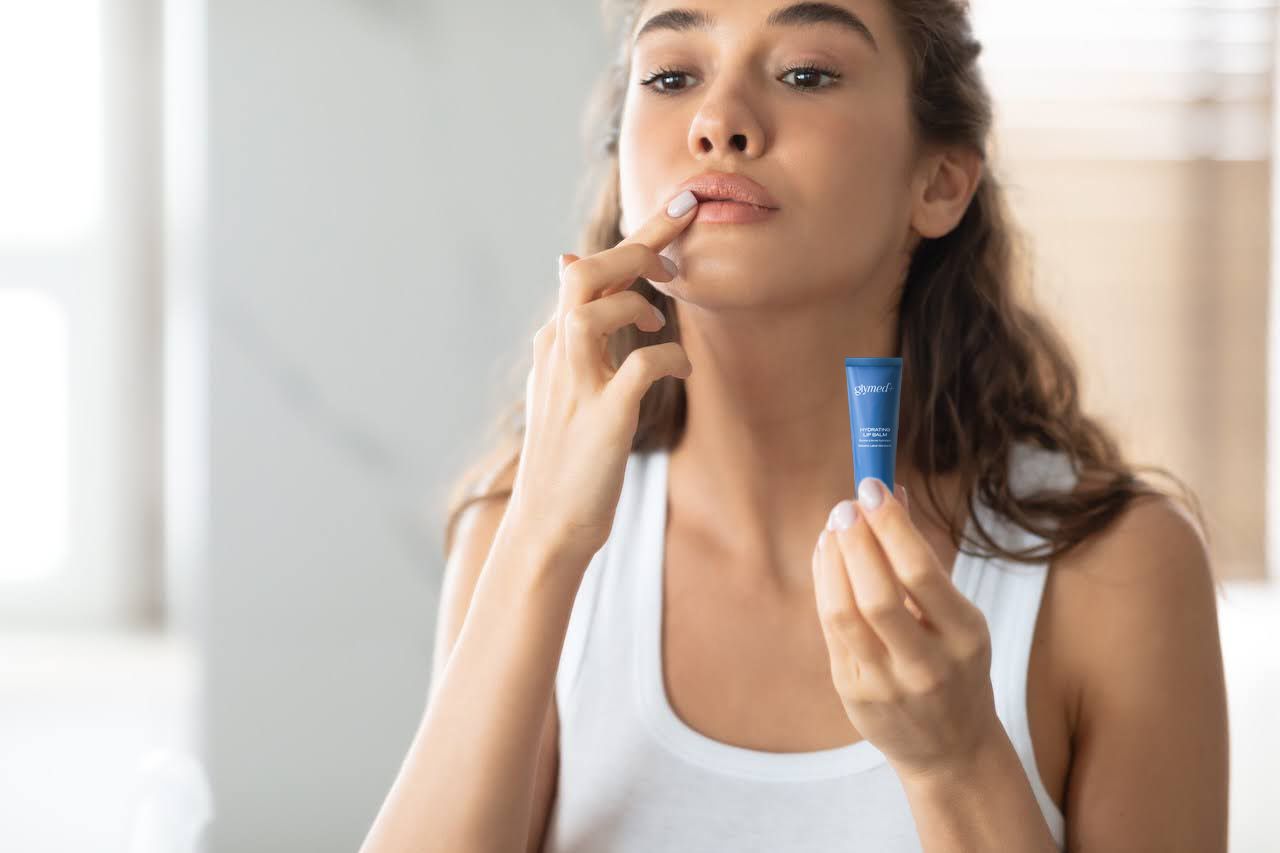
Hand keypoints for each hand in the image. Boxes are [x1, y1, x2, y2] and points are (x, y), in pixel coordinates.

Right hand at [508, 190, 699, 570]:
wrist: (547, 524)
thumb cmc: (566, 455)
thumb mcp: (565, 381)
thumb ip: (575, 326)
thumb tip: (568, 262)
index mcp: (554, 344)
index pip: (588, 272)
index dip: (637, 236)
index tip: (680, 206)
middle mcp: (558, 355)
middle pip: (585, 274)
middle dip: (638, 247)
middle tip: (679, 248)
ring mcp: (577, 385)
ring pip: (595, 308)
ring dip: (638, 303)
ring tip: (663, 321)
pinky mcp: (603, 418)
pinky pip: (642, 366)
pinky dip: (671, 358)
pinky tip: (682, 371)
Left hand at [811, 477, 1004, 780]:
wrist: (951, 748)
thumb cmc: (955, 665)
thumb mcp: (957, 616)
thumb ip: (923, 559)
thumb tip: (891, 492)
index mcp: (965, 637)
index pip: (921, 573)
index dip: (891, 525)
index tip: (874, 488)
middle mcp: (928, 664)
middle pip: (878, 595)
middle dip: (856, 542)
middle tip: (845, 506)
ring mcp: (887, 682)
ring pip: (844, 613)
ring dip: (832, 561)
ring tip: (833, 528)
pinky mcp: (854, 691)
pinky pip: (831, 629)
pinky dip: (824, 584)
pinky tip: (825, 556)